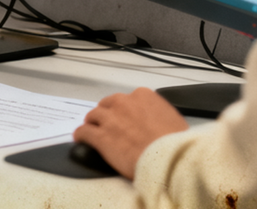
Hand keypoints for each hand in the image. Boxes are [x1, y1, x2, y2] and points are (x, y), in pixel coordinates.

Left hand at [73, 88, 187, 179]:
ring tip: (92, 129)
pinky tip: (80, 138)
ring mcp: (110, 119)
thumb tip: (158, 123)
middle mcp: (124, 103)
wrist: (168, 160)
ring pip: (94, 115)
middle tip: (110, 125)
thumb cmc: (175, 144)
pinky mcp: (101, 136)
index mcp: (143, 96)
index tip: (126, 119)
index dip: (125, 111)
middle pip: (108, 104)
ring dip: (93, 123)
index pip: (128, 99)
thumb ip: (159, 115)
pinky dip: (81, 134)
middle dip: (108, 114)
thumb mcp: (174, 121)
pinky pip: (84, 132)